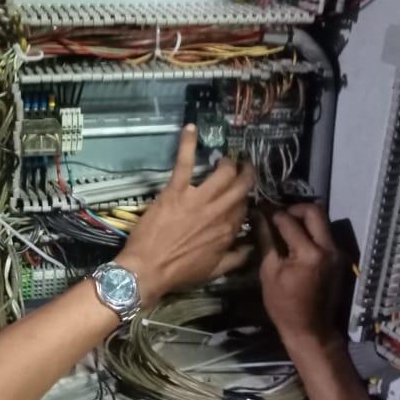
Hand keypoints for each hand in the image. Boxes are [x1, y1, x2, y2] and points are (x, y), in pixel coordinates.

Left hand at [116, 125, 254, 305]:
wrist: (149, 269)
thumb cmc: (179, 272)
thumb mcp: (214, 271)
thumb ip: (236, 259)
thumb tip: (251, 248)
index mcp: (227, 230)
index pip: (244, 206)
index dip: (244, 199)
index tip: (241, 195)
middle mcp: (219, 211)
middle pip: (240, 185)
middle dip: (245, 173)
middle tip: (244, 166)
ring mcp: (199, 198)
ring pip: (223, 172)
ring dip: (226, 162)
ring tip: (225, 158)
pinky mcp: (176, 190)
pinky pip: (185, 163)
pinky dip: (188, 143)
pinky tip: (190, 127)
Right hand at [257, 203, 342, 351]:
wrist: (311, 329)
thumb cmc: (284, 305)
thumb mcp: (269, 271)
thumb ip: (266, 240)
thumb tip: (257, 216)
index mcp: (309, 253)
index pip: (289, 221)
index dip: (272, 214)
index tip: (261, 211)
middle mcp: (328, 248)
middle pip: (315, 211)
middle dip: (294, 209)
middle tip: (279, 216)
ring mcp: (338, 253)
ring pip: (322, 222)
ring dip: (304, 220)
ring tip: (286, 228)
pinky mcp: (340, 258)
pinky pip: (325, 236)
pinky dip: (311, 233)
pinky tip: (296, 242)